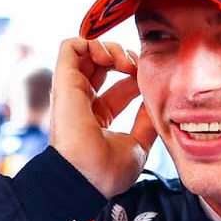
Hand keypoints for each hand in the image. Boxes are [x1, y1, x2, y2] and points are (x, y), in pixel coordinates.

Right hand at [50, 37, 159, 198]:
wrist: (86, 177)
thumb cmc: (107, 171)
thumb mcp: (138, 145)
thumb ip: (146, 122)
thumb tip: (156, 102)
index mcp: (98, 117)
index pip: (120, 86)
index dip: (137, 77)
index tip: (150, 81)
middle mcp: (83, 101)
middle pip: (104, 65)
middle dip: (125, 57)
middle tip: (138, 67)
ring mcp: (73, 90)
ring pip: (88, 50)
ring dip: (112, 48)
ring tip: (126, 62)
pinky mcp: (64, 81)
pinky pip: (71, 47)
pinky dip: (92, 42)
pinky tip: (109, 57)